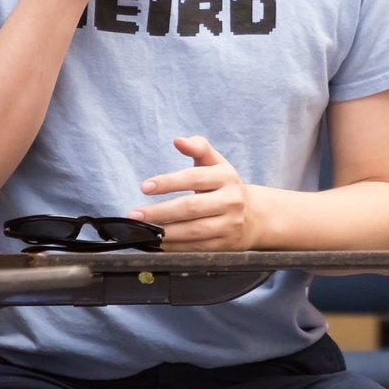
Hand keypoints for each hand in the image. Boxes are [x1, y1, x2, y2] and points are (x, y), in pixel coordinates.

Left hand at [129, 135, 264, 249]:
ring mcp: (229, 224)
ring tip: (143, 230)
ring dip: (164, 232)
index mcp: (226, 177)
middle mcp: (231, 201)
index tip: (144, 187)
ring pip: (193, 230)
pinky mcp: (224, 244)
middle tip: (135, 214)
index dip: (168, 182)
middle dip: (159, 211)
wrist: (253, 216)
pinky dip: (174, 247)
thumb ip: (198, 147)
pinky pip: (195, 247)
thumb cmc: (224, 186)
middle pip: (191, 207)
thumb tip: (178, 141)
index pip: (194, 178)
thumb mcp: (216, 163)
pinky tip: (157, 243)